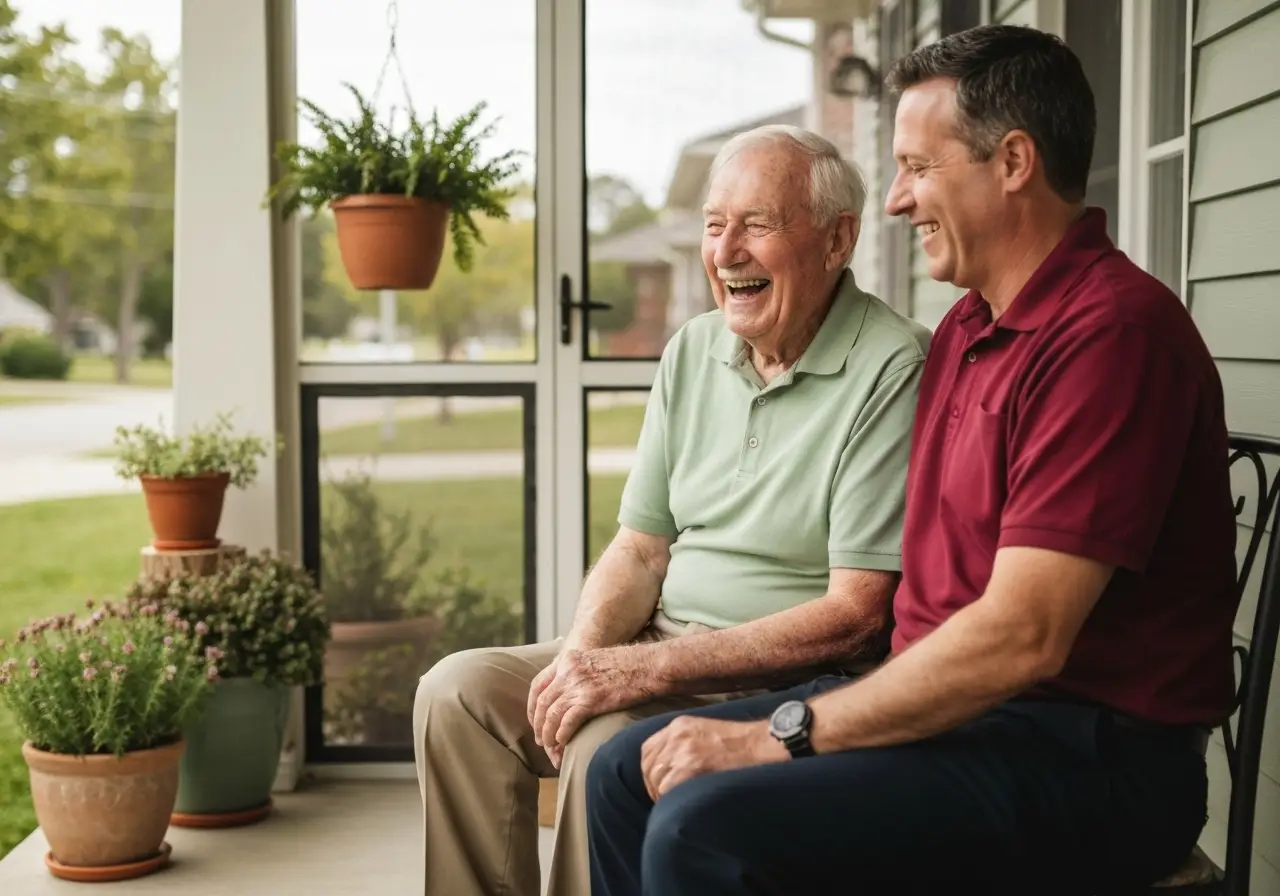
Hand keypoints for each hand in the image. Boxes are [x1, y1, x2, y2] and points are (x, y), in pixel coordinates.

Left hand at [529, 646, 654, 767]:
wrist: (651, 664)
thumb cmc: (632, 665)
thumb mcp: (597, 660)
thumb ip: (582, 672)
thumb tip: (574, 694)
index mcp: (568, 660)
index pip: (538, 685)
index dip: (533, 707)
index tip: (536, 722)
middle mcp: (569, 671)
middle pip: (543, 703)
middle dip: (539, 726)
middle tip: (541, 743)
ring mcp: (579, 685)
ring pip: (552, 716)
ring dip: (549, 736)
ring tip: (552, 751)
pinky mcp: (591, 699)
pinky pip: (567, 722)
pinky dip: (562, 736)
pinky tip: (563, 745)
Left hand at [640, 716, 785, 800]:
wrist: (763, 744)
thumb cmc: (742, 744)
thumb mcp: (707, 733)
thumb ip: (685, 744)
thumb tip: (671, 768)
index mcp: (680, 725)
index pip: (648, 749)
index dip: (650, 770)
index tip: (658, 783)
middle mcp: (677, 735)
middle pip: (648, 766)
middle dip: (653, 785)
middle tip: (665, 799)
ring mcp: (682, 750)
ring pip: (656, 779)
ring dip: (662, 794)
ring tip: (676, 803)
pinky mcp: (690, 766)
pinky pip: (667, 788)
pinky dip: (670, 799)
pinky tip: (682, 803)